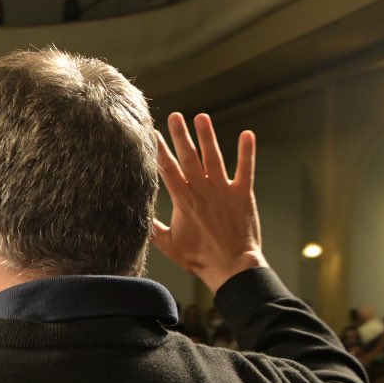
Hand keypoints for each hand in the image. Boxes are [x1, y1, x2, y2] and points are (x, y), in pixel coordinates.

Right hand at [150, 112, 267, 293]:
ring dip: (207, 136)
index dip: (159, 150)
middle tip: (174, 116)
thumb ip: (152, 228)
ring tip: (201, 117)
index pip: (167, 169)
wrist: (231, 266)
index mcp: (182, 200)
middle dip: (180, 135)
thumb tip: (136, 218)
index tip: (152, 133)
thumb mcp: (168, 245)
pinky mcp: (242, 195)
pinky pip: (245, 169)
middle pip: (188, 157)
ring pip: (213, 157)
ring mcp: (223, 191)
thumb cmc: (199, 258)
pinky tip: (248, 134)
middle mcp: (201, 190)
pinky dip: (247, 152)